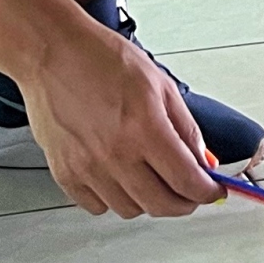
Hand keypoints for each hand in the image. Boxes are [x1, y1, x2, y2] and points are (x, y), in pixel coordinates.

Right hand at [19, 9, 223, 218]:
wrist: (51, 52)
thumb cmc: (99, 57)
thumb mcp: (159, 82)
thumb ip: (185, 126)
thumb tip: (202, 160)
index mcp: (145, 127)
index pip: (187, 181)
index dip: (207, 192)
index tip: (212, 191)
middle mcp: (116, 153)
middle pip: (162, 204)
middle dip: (184, 202)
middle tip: (188, 190)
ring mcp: (88, 168)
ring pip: (131, 210)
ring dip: (148, 199)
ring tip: (149, 177)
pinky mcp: (65, 173)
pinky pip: (97, 207)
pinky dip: (113, 198)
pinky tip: (117, 177)